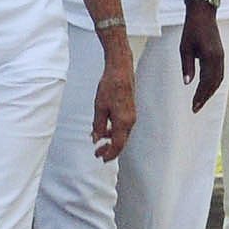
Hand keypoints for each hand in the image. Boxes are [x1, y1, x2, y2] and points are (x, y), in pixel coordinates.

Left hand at [90, 31, 136, 160]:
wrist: (120, 70)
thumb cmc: (110, 85)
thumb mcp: (99, 107)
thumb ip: (98, 125)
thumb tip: (96, 139)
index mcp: (123, 121)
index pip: (118, 145)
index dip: (110, 154)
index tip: (102, 158)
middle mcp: (130, 120)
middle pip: (122, 141)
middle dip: (110, 149)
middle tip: (97, 153)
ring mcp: (131, 115)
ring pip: (122, 134)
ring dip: (112, 140)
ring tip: (99, 142)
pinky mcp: (130, 110)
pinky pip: (123, 126)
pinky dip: (114, 131)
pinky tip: (105, 129)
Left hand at [181, 3, 226, 108]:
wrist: (203, 13)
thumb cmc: (191, 29)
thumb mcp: (184, 48)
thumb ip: (187, 66)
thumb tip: (187, 83)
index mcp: (210, 57)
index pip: (206, 82)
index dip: (200, 96)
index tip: (193, 107)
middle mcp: (219, 58)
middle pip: (214, 83)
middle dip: (205, 97)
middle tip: (195, 108)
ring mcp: (221, 56)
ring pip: (219, 79)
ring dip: (210, 91)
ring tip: (201, 101)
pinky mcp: (220, 54)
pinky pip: (219, 73)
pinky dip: (213, 83)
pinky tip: (206, 88)